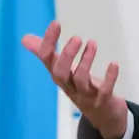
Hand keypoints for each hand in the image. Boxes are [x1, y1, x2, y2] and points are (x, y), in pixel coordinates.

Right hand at [21, 21, 128, 138]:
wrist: (103, 115)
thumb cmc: (81, 88)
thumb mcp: (64, 71)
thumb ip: (47, 55)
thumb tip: (25, 39)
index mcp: (59, 76)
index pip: (47, 60)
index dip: (48, 42)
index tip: (56, 23)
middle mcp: (69, 86)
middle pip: (60, 74)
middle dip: (66, 56)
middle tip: (76, 37)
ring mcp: (85, 95)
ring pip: (81, 80)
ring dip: (86, 61)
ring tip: (92, 43)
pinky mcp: (102, 101)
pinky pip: (104, 91)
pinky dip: (109, 78)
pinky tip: (114, 64)